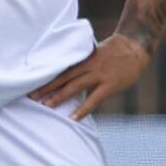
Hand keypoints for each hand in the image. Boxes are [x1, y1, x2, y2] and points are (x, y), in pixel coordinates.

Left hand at [30, 34, 149, 119]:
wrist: (136, 46)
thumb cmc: (115, 52)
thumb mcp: (94, 54)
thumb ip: (82, 64)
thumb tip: (69, 75)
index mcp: (82, 58)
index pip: (60, 68)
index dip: (46, 76)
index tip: (30, 83)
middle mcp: (87, 66)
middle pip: (62, 77)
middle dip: (46, 87)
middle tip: (30, 96)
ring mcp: (98, 75)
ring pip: (74, 87)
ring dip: (59, 96)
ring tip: (46, 106)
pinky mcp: (109, 85)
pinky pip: (93, 99)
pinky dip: (82, 109)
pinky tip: (73, 118)